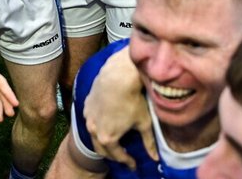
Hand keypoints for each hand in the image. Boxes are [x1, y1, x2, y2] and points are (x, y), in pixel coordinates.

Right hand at [82, 46, 155, 167]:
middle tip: (123, 156)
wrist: (118, 76)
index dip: (127, 161)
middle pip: (101, 149)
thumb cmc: (133, 100)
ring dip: (103, 141)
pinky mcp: (86, 105)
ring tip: (113, 141)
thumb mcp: (144, 123)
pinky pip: (90, 120)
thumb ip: (148, 142)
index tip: (133, 165)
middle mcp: (94, 130)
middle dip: (113, 155)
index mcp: (107, 137)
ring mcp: (88, 117)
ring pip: (93, 135)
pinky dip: (97, 126)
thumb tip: (155, 158)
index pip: (117, 156)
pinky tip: (105, 122)